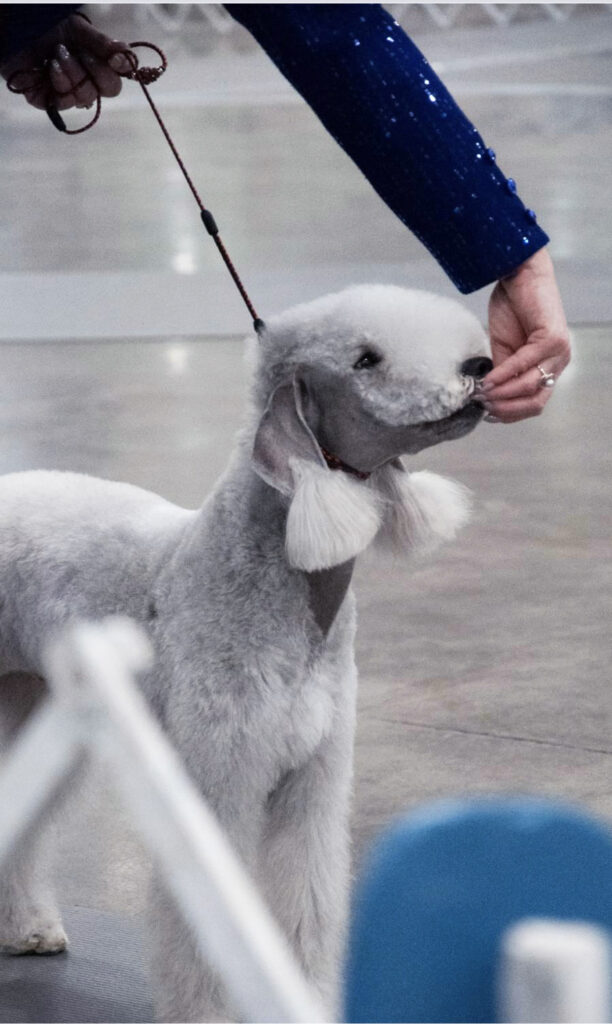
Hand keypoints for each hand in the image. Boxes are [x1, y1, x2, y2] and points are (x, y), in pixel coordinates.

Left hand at [0, 13, 131, 111]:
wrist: (18, 29)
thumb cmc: (47, 28)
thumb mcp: (78, 30)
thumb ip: (102, 44)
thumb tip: (126, 56)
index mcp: (94, 68)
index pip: (116, 79)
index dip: (120, 71)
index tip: (116, 59)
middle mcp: (84, 84)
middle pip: (106, 91)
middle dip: (95, 70)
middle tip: (81, 52)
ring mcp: (66, 94)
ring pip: (84, 97)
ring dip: (73, 72)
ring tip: (58, 54)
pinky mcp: (47, 101)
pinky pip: (63, 101)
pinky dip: (59, 81)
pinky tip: (51, 67)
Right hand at [480, 247, 570, 422]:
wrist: (518, 274)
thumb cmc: (512, 307)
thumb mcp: (504, 349)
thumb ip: (504, 373)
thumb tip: (490, 397)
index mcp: (549, 367)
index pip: (534, 403)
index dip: (510, 413)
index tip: (487, 413)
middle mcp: (559, 362)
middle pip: (536, 402)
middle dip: (508, 409)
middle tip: (484, 407)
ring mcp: (560, 352)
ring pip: (532, 387)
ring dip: (504, 394)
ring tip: (483, 395)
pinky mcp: (553, 339)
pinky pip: (525, 364)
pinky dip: (504, 375)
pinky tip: (489, 380)